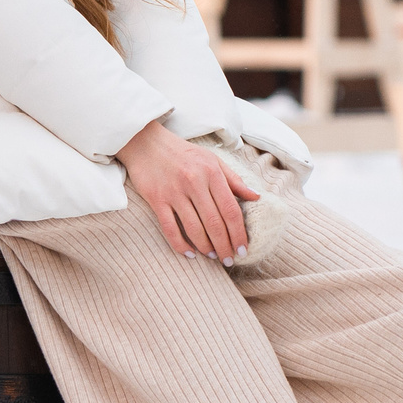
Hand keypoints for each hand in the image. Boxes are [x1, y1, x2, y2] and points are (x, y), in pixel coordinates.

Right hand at [115, 120, 257, 263]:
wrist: (146, 143)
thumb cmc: (183, 153)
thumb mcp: (212, 160)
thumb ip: (234, 180)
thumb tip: (257, 197)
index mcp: (211, 173)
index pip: (231, 209)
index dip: (239, 233)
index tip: (243, 249)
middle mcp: (194, 182)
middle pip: (214, 223)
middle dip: (224, 245)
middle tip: (229, 259)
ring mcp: (174, 192)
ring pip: (194, 228)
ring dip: (206, 247)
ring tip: (213, 256)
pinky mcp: (156, 199)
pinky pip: (170, 228)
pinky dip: (180, 245)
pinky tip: (190, 254)